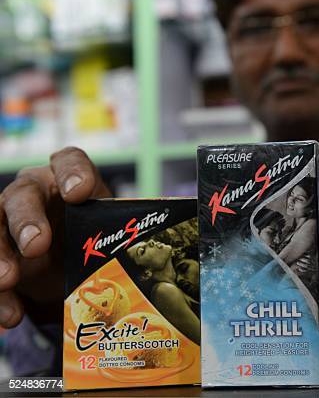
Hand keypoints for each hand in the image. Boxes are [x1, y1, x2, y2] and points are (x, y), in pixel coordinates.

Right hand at [0, 147, 109, 327]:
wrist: (71, 264)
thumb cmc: (94, 236)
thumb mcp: (108, 233)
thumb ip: (119, 235)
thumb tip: (145, 257)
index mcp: (67, 178)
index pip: (68, 161)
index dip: (72, 172)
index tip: (78, 193)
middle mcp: (33, 192)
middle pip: (22, 195)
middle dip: (27, 220)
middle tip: (36, 245)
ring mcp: (8, 221)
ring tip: (8, 281)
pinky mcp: (0, 252)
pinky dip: (0, 297)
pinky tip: (10, 316)